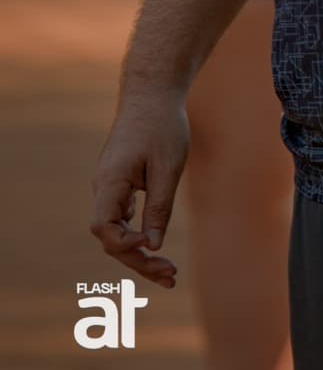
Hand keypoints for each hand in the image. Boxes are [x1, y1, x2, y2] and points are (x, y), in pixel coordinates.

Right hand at [90, 97, 188, 288]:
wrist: (152, 93)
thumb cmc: (162, 125)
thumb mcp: (168, 167)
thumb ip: (159, 207)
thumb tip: (152, 245)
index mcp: (110, 182)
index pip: (104, 228)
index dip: (124, 245)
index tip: (151, 246)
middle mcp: (104, 187)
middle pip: (112, 236)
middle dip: (139, 260)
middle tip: (171, 276)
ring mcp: (110, 186)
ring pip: (117, 229)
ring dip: (139, 251)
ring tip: (168, 272)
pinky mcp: (120, 183)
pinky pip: (122, 217)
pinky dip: (138, 233)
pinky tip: (154, 244)